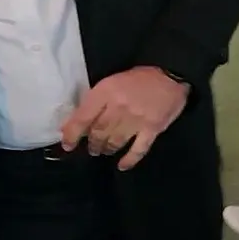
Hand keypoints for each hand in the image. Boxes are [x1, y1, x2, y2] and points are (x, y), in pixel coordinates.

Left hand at [60, 66, 189, 169]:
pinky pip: (138, 149)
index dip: (72, 134)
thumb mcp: (112, 81)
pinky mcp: (153, 128)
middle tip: (92, 148)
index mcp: (106, 92)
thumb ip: (98, 99)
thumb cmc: (139, 77)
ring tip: (105, 151)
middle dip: (92, 143)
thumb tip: (82, 121)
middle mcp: (118, 107)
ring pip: (115, 142)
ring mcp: (136, 120)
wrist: (170, 73)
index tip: (68, 145)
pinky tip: (122, 165)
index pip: (82, 117)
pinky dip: (129, 159)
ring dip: (107, 149)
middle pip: (98, 132)